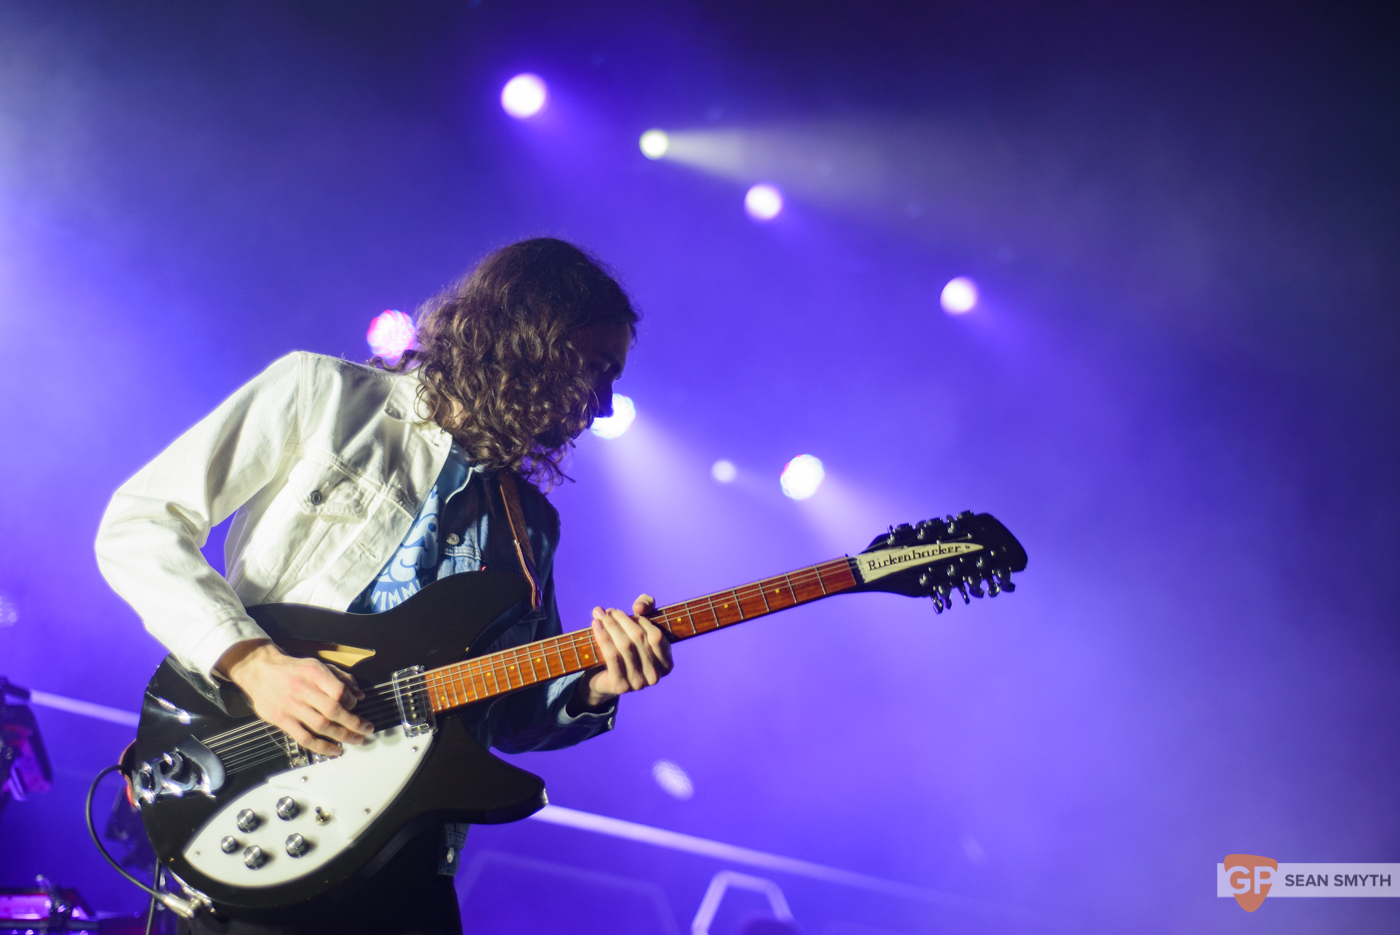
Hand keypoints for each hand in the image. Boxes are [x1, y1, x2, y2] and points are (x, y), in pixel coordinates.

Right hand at [217, 640, 371, 756]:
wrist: (259, 670)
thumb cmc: (292, 669)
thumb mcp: (317, 665)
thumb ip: (340, 678)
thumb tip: (359, 695)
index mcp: (313, 673)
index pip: (339, 691)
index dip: (351, 701)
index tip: (357, 706)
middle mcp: (302, 689)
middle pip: (333, 711)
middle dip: (354, 723)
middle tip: (366, 729)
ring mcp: (290, 707)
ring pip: (321, 726)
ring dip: (342, 736)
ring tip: (356, 739)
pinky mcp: (281, 720)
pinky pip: (304, 738)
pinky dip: (322, 746)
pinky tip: (334, 750)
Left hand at [573, 594, 673, 711]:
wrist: (605, 678)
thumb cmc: (627, 646)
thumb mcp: (641, 624)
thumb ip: (647, 606)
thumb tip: (639, 607)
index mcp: (666, 664)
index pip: (656, 636)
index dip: (641, 620)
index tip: (627, 610)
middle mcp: (655, 676)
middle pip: (638, 638)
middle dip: (621, 620)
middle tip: (608, 611)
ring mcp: (638, 683)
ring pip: (624, 645)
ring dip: (610, 625)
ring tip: (599, 614)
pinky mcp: (620, 685)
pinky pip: (611, 656)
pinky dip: (603, 637)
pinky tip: (596, 625)